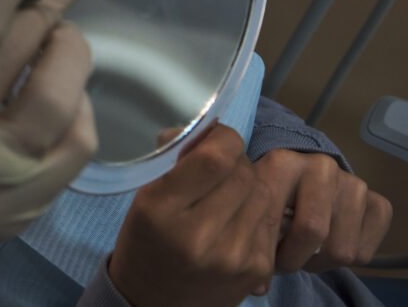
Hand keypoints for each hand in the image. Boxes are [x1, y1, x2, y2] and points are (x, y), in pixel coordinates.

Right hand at [109, 124, 279, 306]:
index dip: (221, 137)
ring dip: (248, 183)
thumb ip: (176, 162)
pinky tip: (237, 218)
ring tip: (227, 193)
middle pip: (243, 173)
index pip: (216, 157)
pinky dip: (256, 210)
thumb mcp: (146, 197)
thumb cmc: (146, 241)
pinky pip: (269, 220)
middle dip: (234, 160)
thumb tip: (209, 128)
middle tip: (218, 166)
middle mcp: (200, 236)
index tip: (212, 138)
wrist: (153, 303)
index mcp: (162, 210)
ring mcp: (233, 256)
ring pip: (262, 192)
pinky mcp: (256, 270)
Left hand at [253, 149, 391, 272]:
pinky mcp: (378, 203)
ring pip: (341, 250)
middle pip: (313, 232)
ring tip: (305, 250)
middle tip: (284, 260)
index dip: (267, 251)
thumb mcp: (256, 207)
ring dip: (319, 262)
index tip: (264, 262)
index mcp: (283, 163)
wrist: (305, 179)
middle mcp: (322, 167)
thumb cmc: (274, 196)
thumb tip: (260, 284)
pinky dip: (344, 260)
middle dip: (294, 258)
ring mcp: (354, 184)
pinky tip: (328, 243)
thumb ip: (254, 235)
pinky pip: (363, 254)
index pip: (275, 219)